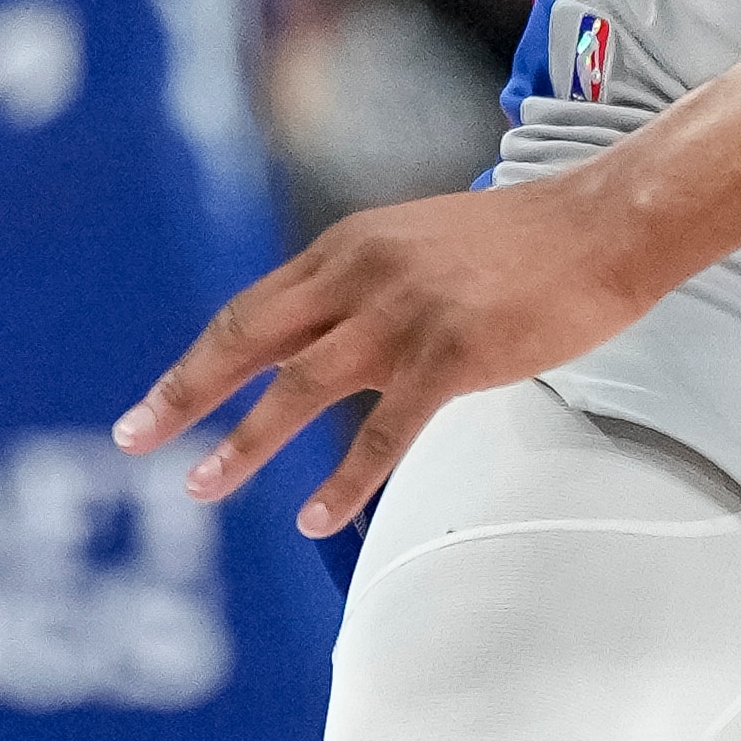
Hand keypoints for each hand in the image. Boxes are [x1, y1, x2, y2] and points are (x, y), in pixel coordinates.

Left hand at [116, 169, 661, 535]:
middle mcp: (360, 273)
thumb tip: (333, 333)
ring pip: (298, 387)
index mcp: (349, 246)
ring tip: (203, 486)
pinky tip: (312, 517)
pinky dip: (342, 480)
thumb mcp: (423, 245)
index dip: (198, 361)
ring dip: (243, 442)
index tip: (156, 403)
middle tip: (133, 439)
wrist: (607, 224)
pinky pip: (382, 431)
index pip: (251, 311)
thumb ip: (371, 284)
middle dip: (184, 393)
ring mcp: (403, 314)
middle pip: (247, 339)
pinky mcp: (451, 353)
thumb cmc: (529, 241)